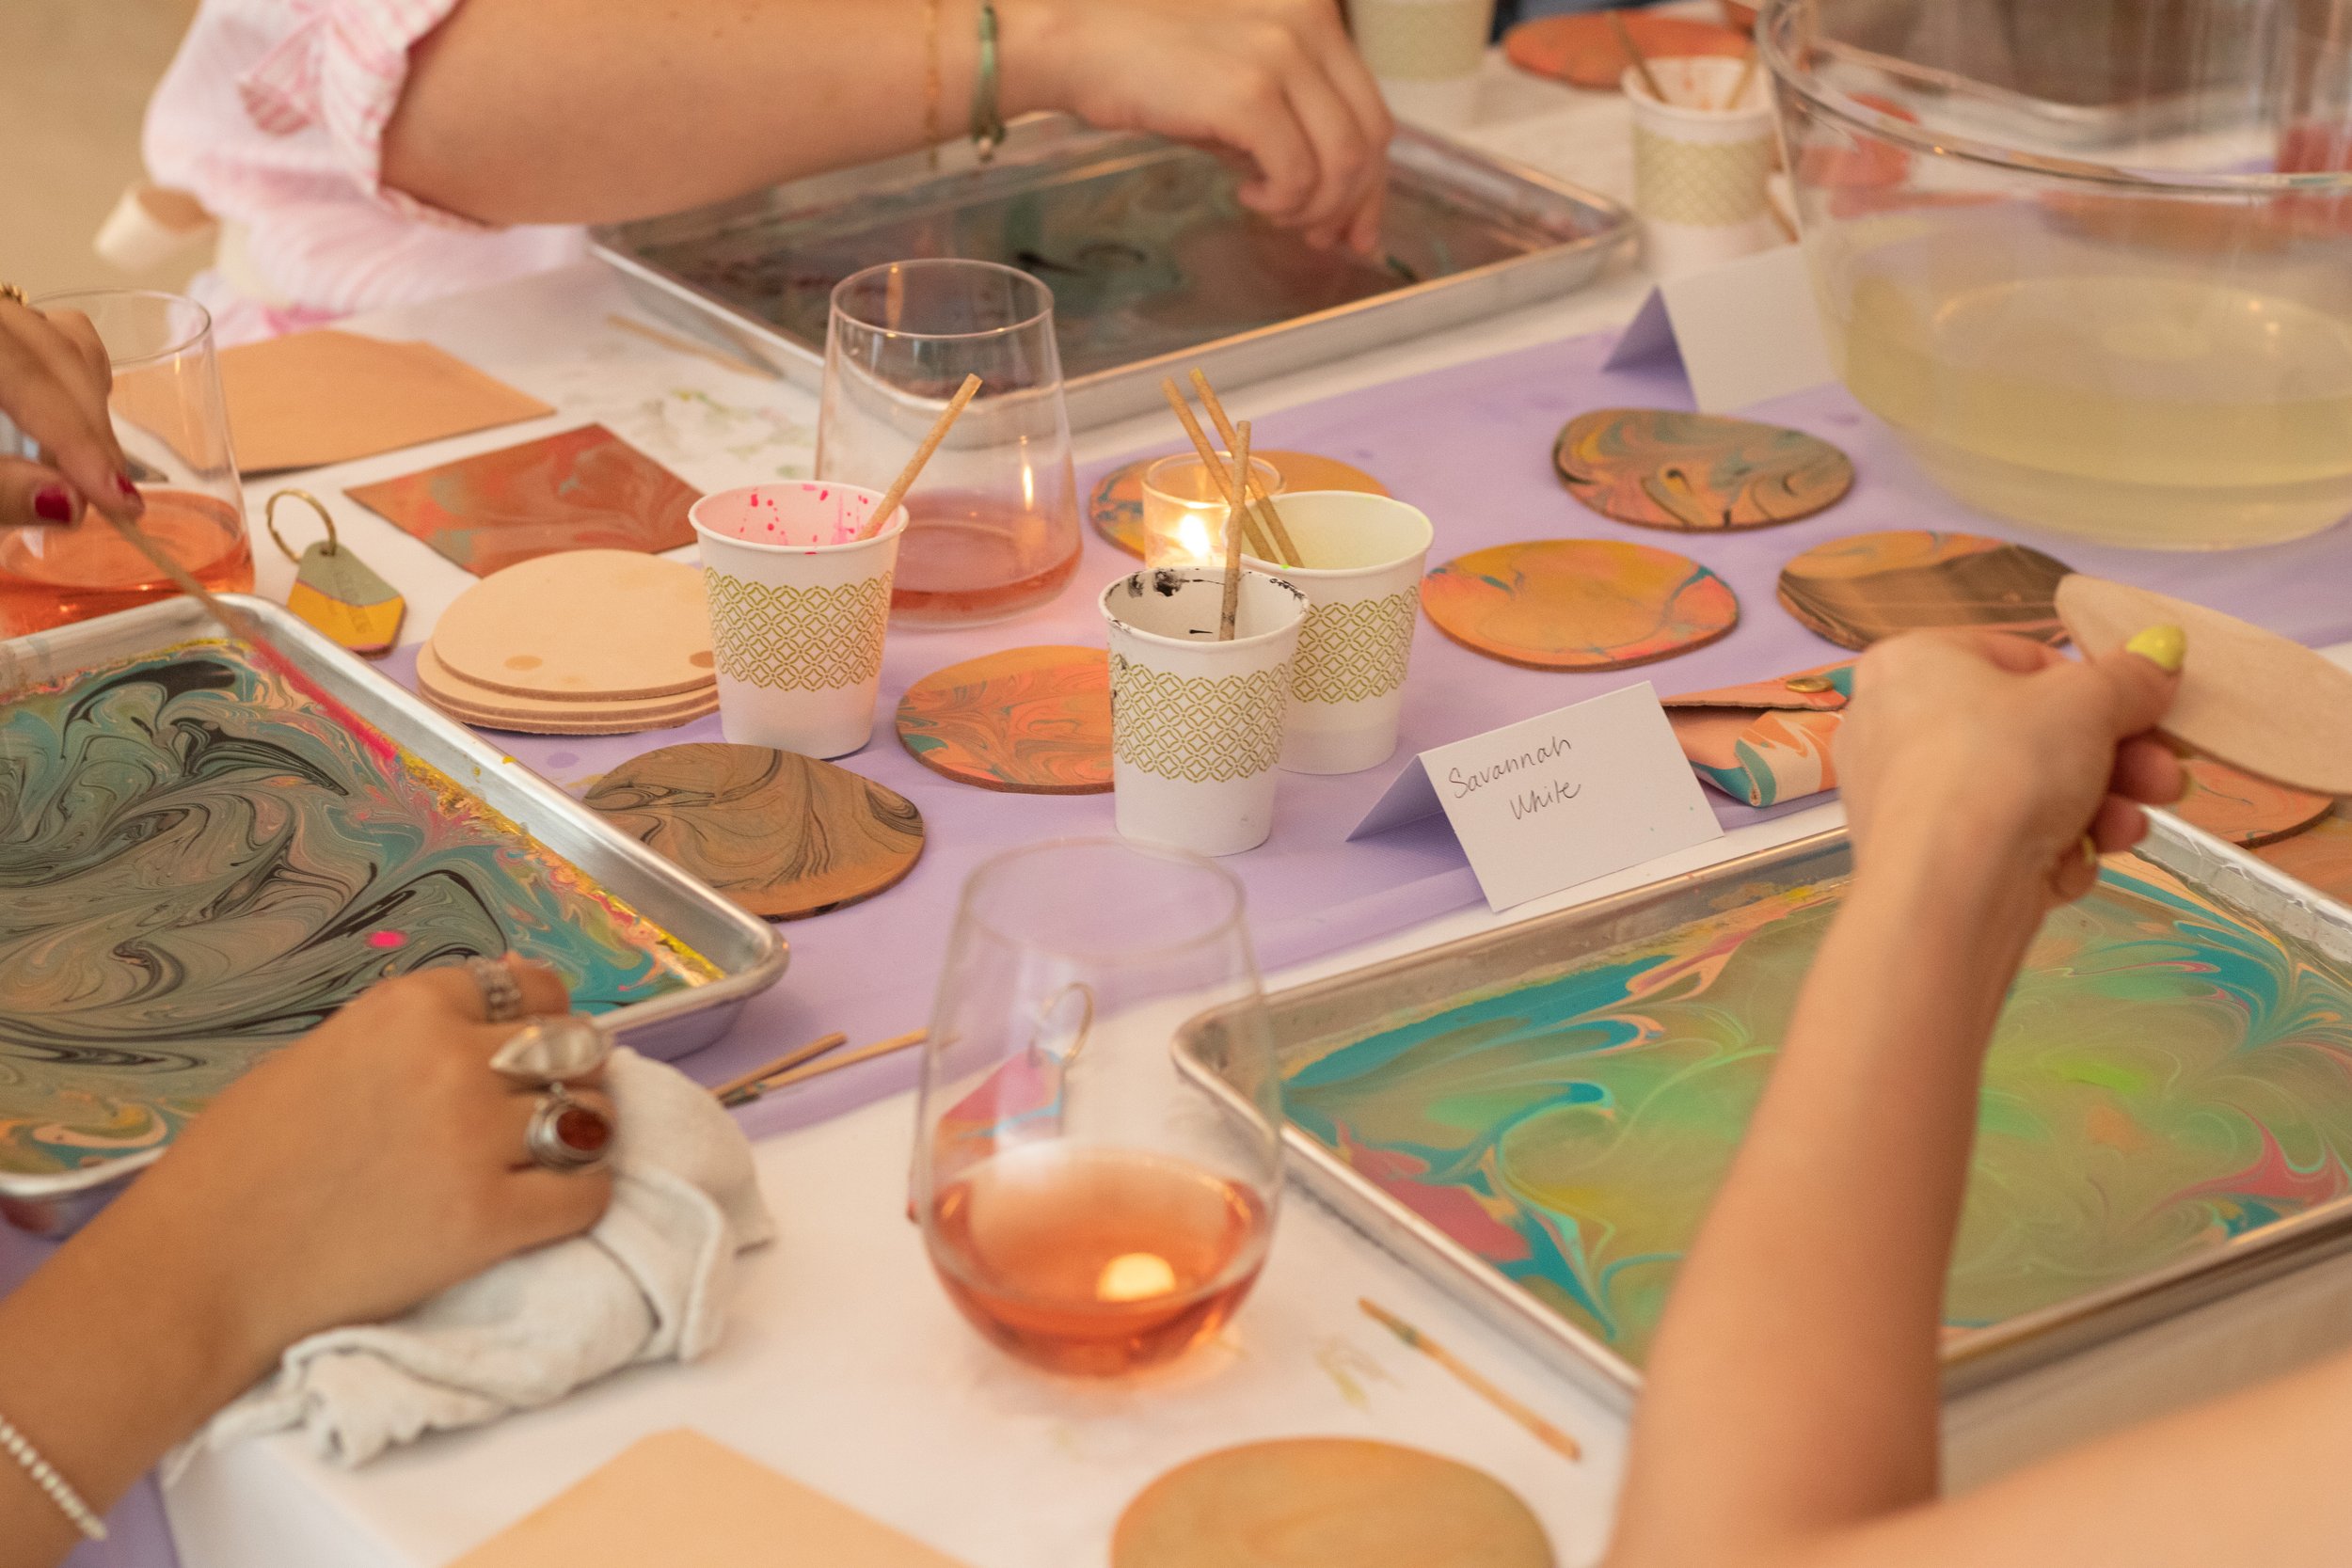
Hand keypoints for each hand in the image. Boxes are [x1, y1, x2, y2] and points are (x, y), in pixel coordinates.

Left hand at [0, 297, 141, 529]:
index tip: (116, 499)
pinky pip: (56, 332)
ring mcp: (0, 316)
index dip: (76, 438)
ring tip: (92, 467)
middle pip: (53, 351)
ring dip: (88, 402)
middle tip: (114, 498)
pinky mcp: (11, 333)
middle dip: (89, 428)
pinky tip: (75, 419)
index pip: (24, 371)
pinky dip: (78, 376)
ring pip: (62, 337)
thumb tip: (68, 503)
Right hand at [87, 959, 614, 1379]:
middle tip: (549, 1106)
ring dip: (584, 1134)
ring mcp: (477, 1141)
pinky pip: (589, 1194)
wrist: (201, 1271)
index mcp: (409, 1009)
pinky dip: (581, 1199)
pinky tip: (548, 1207)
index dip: (544, 1019)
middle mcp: (453, 1061)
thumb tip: (493, 1019)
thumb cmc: (241, 1164)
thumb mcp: (324, 1053)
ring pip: (594, 1117)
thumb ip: (412, 1034)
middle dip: (572, 1074)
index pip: (533, 987)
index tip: (536, 1049)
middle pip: (574, 1046)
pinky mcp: (491, 1220)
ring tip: (553, 1157)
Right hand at [1003, 0, 1392, 252]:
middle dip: (1350, 204)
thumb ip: (1292, 125)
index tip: (1355, 226)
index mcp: (1314, 14)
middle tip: (1319, 239)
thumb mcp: (1238, 84)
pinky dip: (1280, 203)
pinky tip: (1246, 197)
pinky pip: (1297, 175)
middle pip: (1369, 139)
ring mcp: (1282, 56)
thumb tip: (1333, 203)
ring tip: (1270, 213)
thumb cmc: (1152, 67)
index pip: (1371, 110)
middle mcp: (1310, 25)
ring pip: (1341, 163)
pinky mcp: (1251, 93)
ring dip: (1311, 208)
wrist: (1081, 44)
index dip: (1370, 180)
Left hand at [1837, 630, 2184, 905]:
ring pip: (2027, 792)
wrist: (1946, 889)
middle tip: (2165, 777)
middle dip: (2116, 757)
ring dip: (2098, 807)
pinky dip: (2050, 850)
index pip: (2023, 660)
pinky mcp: (1929, 860)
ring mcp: (1909, 797)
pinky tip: (2076, 860)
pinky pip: (2004, 840)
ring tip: (2132, 825)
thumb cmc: (2004, 765)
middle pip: (2033, 732)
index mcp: (1916, 662)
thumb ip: (2129, 678)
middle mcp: (1898, 724)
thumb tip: (2158, 657)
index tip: (2149, 712)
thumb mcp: (2087, 702)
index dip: (2096, 688)